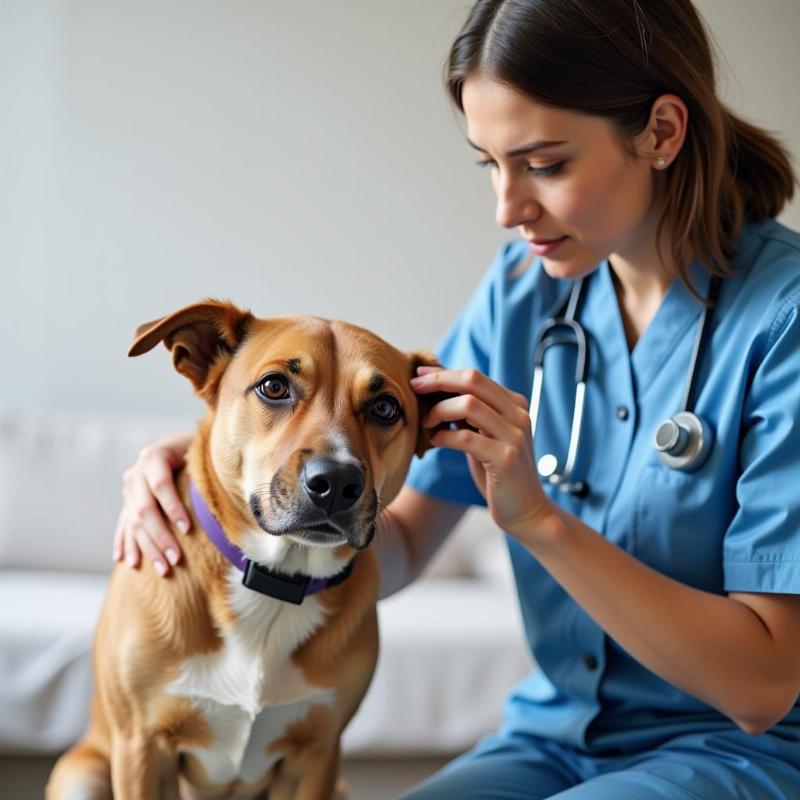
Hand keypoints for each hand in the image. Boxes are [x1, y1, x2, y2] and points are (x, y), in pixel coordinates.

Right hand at [112, 432, 192, 575]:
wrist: (180, 443)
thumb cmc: (199, 449)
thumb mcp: (201, 450)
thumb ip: (205, 466)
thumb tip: (226, 490)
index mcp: (154, 456)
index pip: (161, 485)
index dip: (172, 507)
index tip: (187, 529)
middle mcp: (136, 473)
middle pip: (144, 509)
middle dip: (160, 536)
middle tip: (175, 559)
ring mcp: (129, 490)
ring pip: (133, 522)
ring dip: (146, 549)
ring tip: (162, 570)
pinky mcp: (126, 503)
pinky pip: (123, 526)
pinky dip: (125, 543)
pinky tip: (127, 561)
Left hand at [410, 366, 555, 542]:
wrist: (526, 511)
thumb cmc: (499, 474)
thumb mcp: (485, 437)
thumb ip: (470, 416)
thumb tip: (437, 392)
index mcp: (514, 405)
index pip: (475, 377)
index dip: (444, 373)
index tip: (419, 376)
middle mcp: (518, 414)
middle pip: (473, 381)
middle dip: (438, 381)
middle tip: (414, 387)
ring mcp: (515, 435)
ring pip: (469, 405)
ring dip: (440, 410)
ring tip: (426, 422)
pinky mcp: (506, 458)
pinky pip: (466, 437)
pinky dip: (444, 435)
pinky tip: (435, 440)